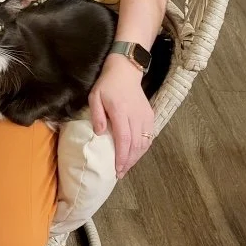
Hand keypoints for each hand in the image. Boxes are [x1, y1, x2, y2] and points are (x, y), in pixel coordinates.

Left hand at [88, 54, 153, 177]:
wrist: (126, 71)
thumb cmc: (107, 85)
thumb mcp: (95, 96)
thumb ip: (97, 115)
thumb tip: (100, 134)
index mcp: (121, 111)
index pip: (124, 139)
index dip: (121, 156)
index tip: (117, 169)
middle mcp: (136, 116)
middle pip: (135, 145)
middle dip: (128, 162)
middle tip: (120, 173)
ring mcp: (145, 116)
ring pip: (144, 143)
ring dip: (136, 158)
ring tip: (127, 167)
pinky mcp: (150, 116)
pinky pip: (149, 137)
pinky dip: (143, 149)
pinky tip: (135, 155)